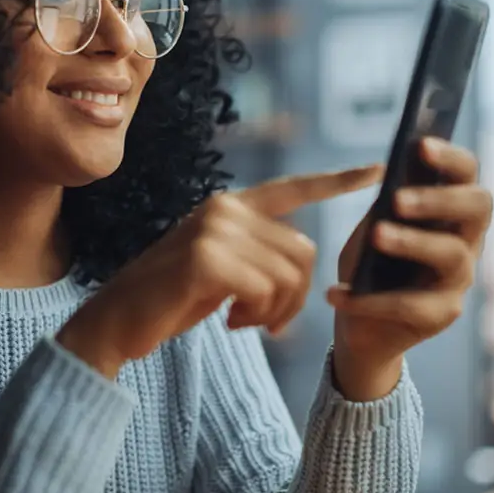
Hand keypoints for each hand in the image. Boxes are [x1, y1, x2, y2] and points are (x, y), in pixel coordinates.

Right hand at [57, 165, 383, 378]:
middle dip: (296, 296)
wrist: (117, 320)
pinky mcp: (207, 258)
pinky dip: (257, 316)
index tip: (376, 169)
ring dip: (276, 311)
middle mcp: (224, 208)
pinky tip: (231, 322)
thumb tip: (304, 261)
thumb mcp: (221, 267)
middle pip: (302, 251)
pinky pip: (265, 290)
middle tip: (268, 322)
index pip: (293, 188)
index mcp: (230, 205)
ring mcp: (214, 229)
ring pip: (288, 274)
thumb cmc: (172, 297)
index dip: (337, 180)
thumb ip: (257, 252)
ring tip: (244, 321)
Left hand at [331, 138, 492, 399]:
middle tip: (398, 198)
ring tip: (377, 235)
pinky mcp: (442, 315)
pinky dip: (368, 299)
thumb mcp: (370, 229)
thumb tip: (387, 177)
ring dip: (411, 242)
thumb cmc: (368, 265)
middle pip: (477, 208)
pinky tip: (335, 294)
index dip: (450, 157)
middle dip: (439, 198)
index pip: (467, 174)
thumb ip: (383, 207)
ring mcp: (459, 280)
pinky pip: (410, 304)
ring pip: (450, 253)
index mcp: (452, 211)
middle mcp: (466, 241)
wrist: (360, 326)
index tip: (419, 144)